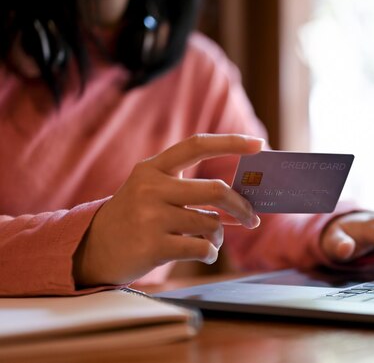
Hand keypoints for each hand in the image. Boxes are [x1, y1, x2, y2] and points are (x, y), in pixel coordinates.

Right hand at [73, 134, 263, 286]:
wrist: (93, 248)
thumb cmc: (135, 217)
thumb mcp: (154, 192)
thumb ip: (191, 190)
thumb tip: (241, 200)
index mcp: (153, 168)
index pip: (197, 144)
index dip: (230, 142)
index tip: (258, 144)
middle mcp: (151, 188)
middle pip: (216, 190)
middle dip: (242, 206)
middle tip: (252, 218)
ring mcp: (150, 217)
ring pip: (210, 223)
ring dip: (219, 235)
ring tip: (213, 240)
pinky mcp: (153, 246)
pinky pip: (202, 248)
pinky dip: (210, 252)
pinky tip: (203, 253)